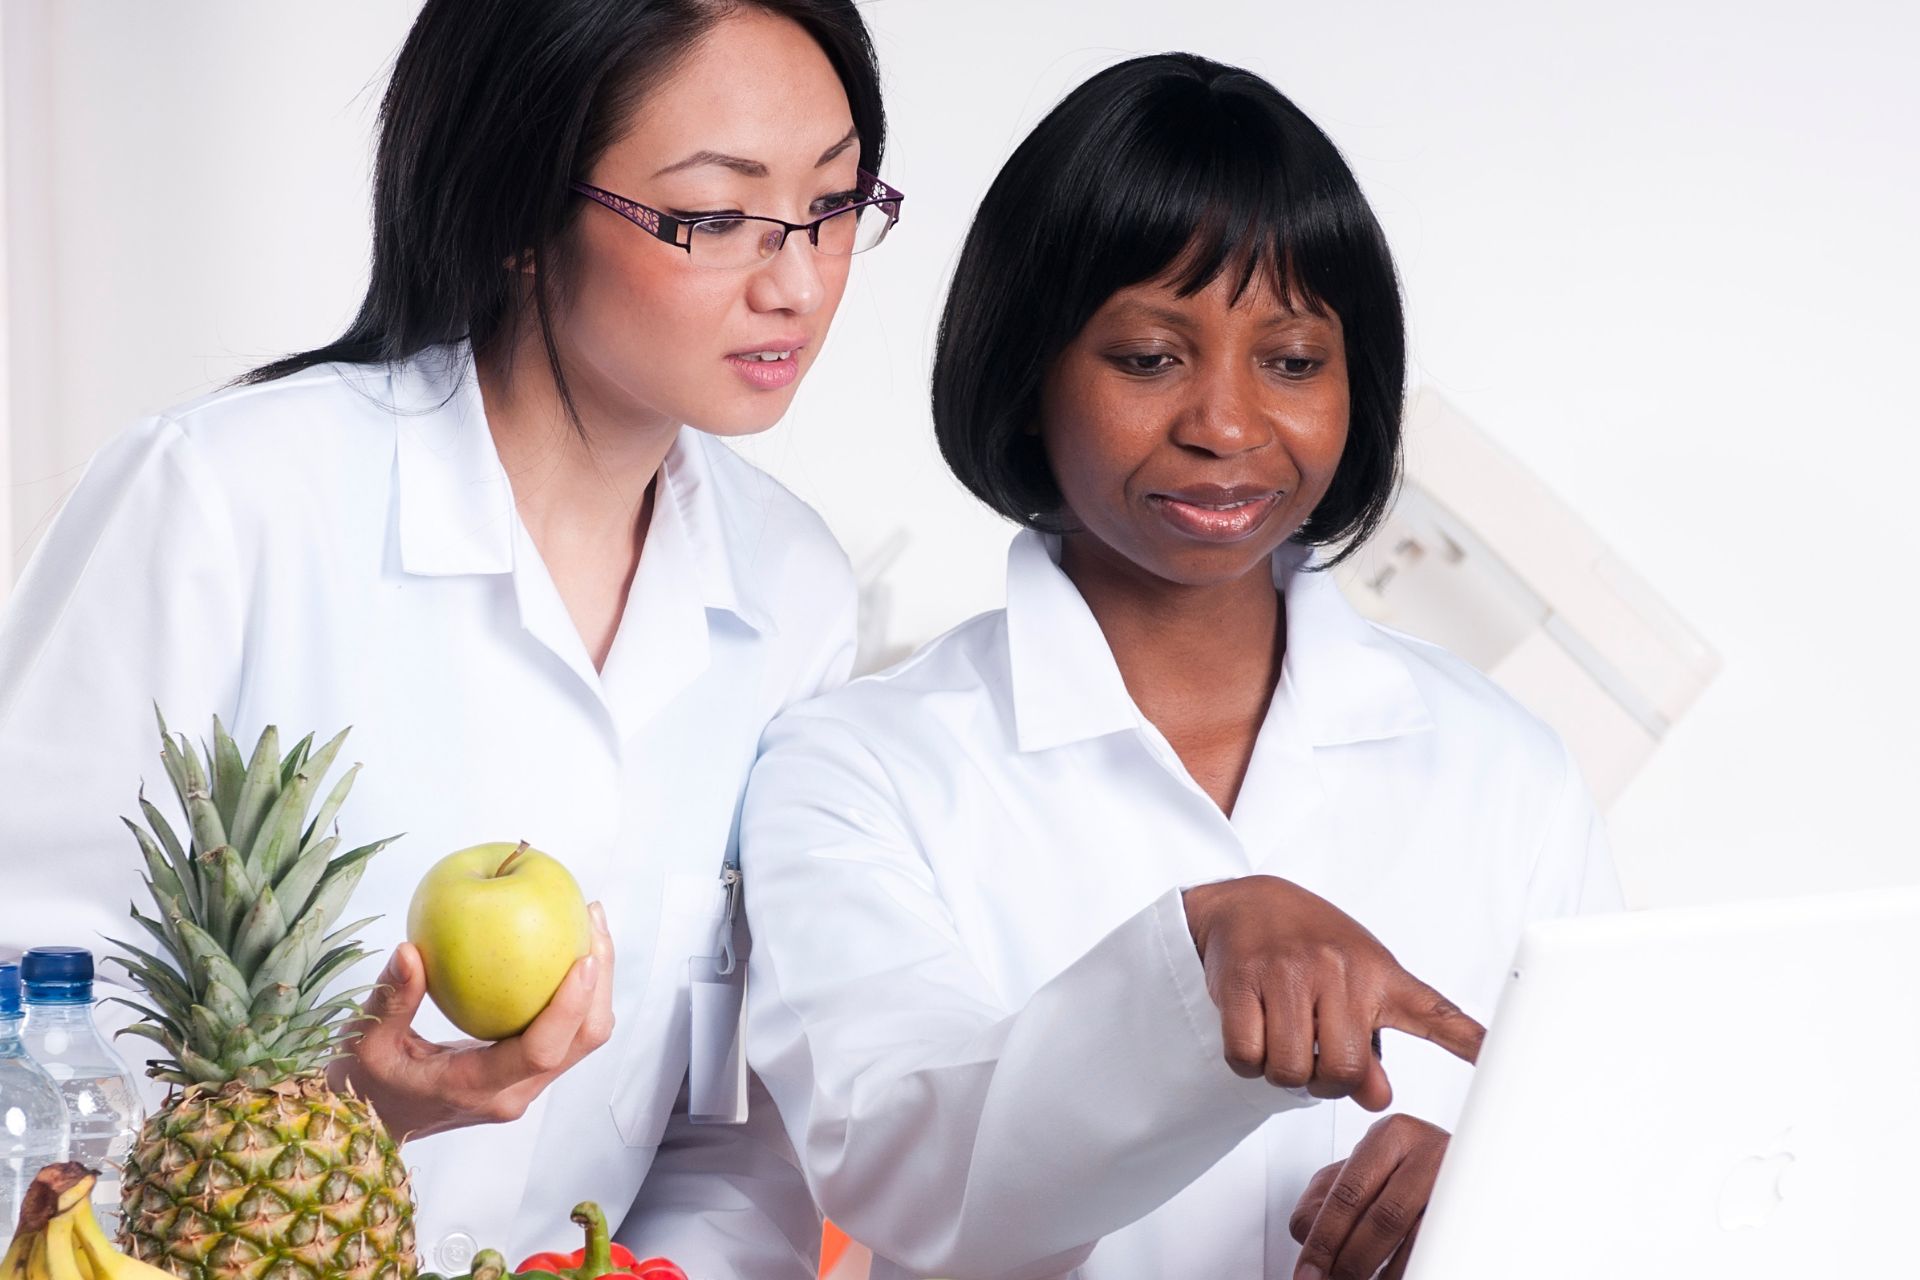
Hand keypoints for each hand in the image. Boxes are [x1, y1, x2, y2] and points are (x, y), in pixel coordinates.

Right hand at [328, 901, 615, 1140]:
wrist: (371, 1126)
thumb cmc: (365, 1086)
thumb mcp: (366, 1042)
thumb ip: (390, 999)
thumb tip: (410, 950)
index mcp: (476, 1087)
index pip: (541, 1050)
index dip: (570, 1006)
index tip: (585, 958)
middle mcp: (512, 1093)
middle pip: (581, 1041)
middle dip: (600, 981)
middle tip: (593, 917)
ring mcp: (523, 1086)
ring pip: (582, 1038)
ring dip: (596, 983)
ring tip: (590, 922)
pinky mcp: (526, 1074)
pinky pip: (567, 1032)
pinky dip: (577, 991)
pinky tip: (564, 945)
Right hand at [1181, 875, 1482, 1108]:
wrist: (1247, 901)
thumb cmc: (1311, 945)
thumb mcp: (1356, 985)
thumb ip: (1372, 1047)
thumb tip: (1377, 1099)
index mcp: (1379, 973)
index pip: (1434, 1014)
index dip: (1469, 1043)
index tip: (1499, 1063)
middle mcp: (1338, 969)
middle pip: (1343, 1070)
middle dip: (1326, 1082)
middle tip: (1315, 1060)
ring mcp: (1287, 973)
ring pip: (1290, 1070)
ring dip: (1284, 1074)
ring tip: (1283, 1043)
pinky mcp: (1241, 980)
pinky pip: (1246, 1057)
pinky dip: (1248, 1063)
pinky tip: (1254, 1037)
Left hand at [1289, 1114, 1447, 1279]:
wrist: (1454, 1169)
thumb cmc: (1398, 1173)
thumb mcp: (1353, 1174)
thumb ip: (1321, 1202)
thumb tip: (1309, 1243)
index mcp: (1391, 1136)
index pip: (1349, 1193)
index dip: (1325, 1238)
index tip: (1309, 1271)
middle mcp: (1428, 1153)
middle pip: (1384, 1218)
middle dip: (1353, 1261)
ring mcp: (1457, 1184)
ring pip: (1416, 1241)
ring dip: (1383, 1273)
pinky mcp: (1472, 1210)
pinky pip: (1438, 1250)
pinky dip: (1410, 1270)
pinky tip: (1394, 1276)